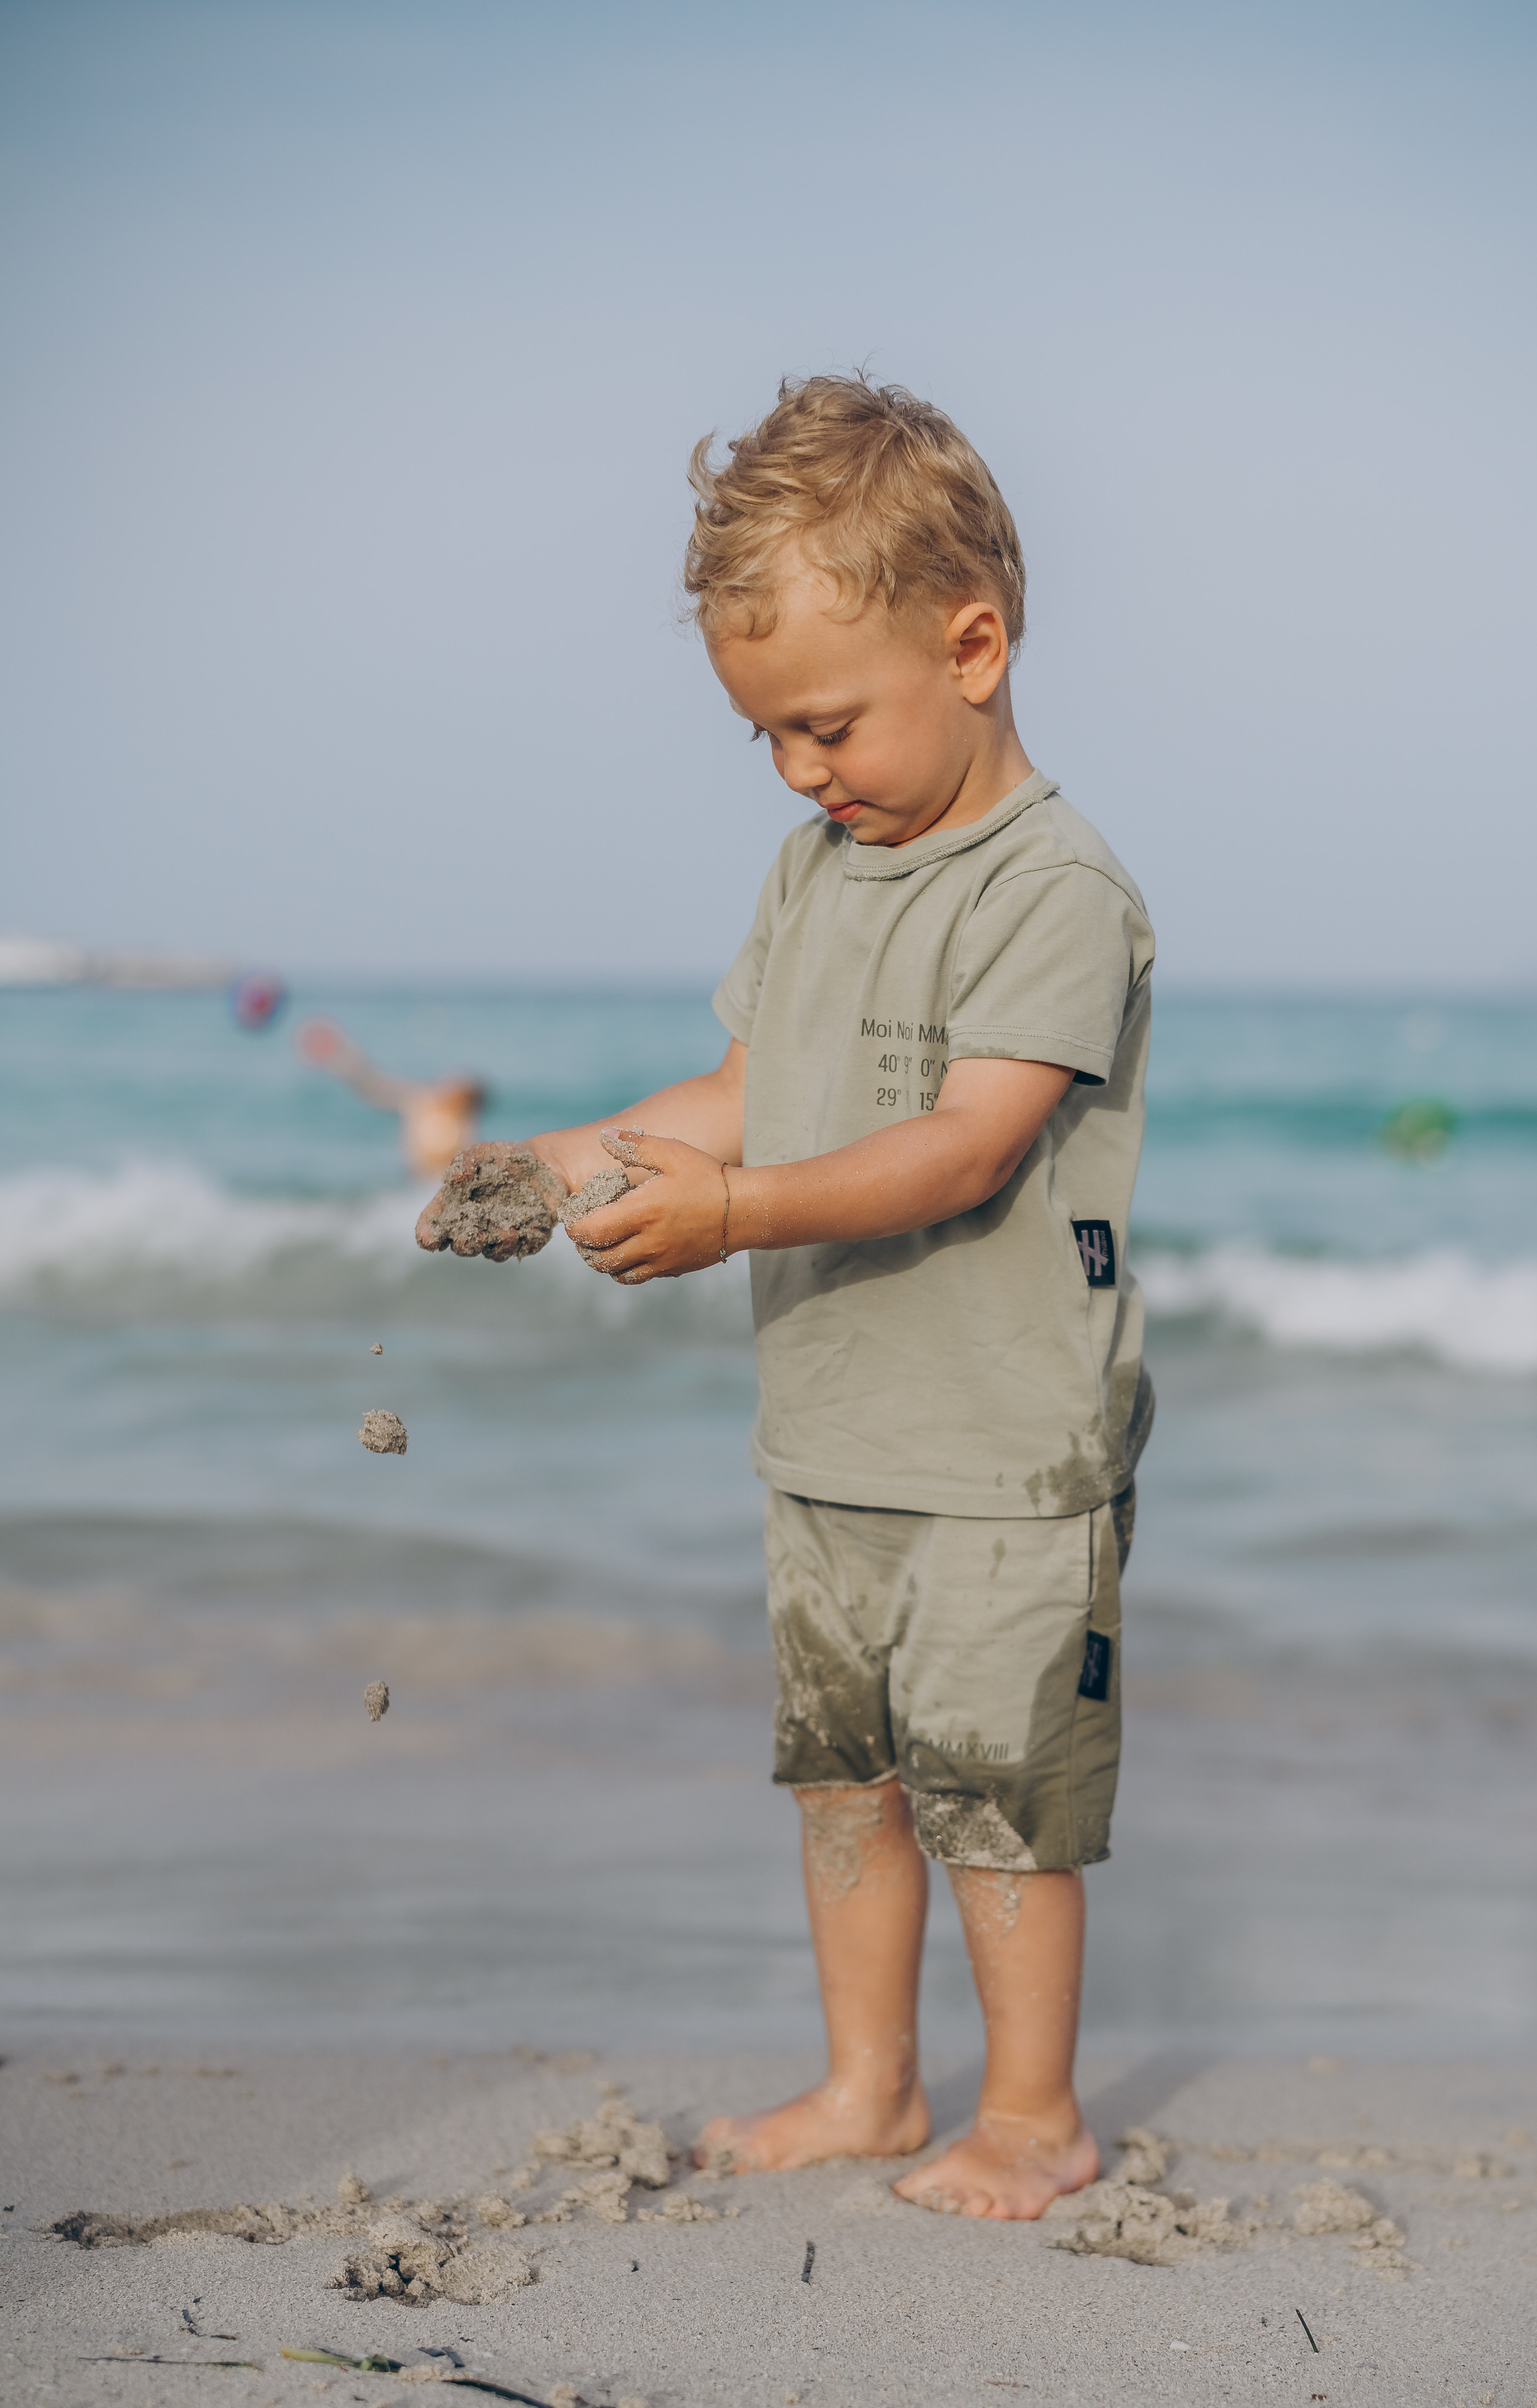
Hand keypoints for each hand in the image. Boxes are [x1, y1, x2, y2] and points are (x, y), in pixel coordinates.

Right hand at [414, 1142, 567, 1259]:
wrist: (543, 1164)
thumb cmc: (503, 1158)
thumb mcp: (481, 1153)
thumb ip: (464, 1160)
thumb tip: (455, 1179)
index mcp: (455, 1209)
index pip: (433, 1228)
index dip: (428, 1236)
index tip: (428, 1238)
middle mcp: (475, 1228)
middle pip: (462, 1246)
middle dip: (464, 1243)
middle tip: (468, 1237)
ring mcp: (500, 1237)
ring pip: (493, 1252)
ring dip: (497, 1245)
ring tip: (507, 1231)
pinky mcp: (526, 1240)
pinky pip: (523, 1247)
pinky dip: (525, 1241)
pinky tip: (529, 1231)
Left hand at [564, 1128, 729, 1283]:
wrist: (744, 1210)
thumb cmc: (707, 1177)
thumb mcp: (672, 1153)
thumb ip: (635, 1146)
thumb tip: (605, 1137)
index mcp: (641, 1212)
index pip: (591, 1232)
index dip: (575, 1228)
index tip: (575, 1217)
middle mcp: (648, 1242)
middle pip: (599, 1259)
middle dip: (585, 1248)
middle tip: (586, 1232)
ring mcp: (662, 1260)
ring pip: (618, 1273)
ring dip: (605, 1261)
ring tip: (605, 1244)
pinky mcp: (675, 1269)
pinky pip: (641, 1276)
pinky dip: (628, 1269)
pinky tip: (632, 1250)